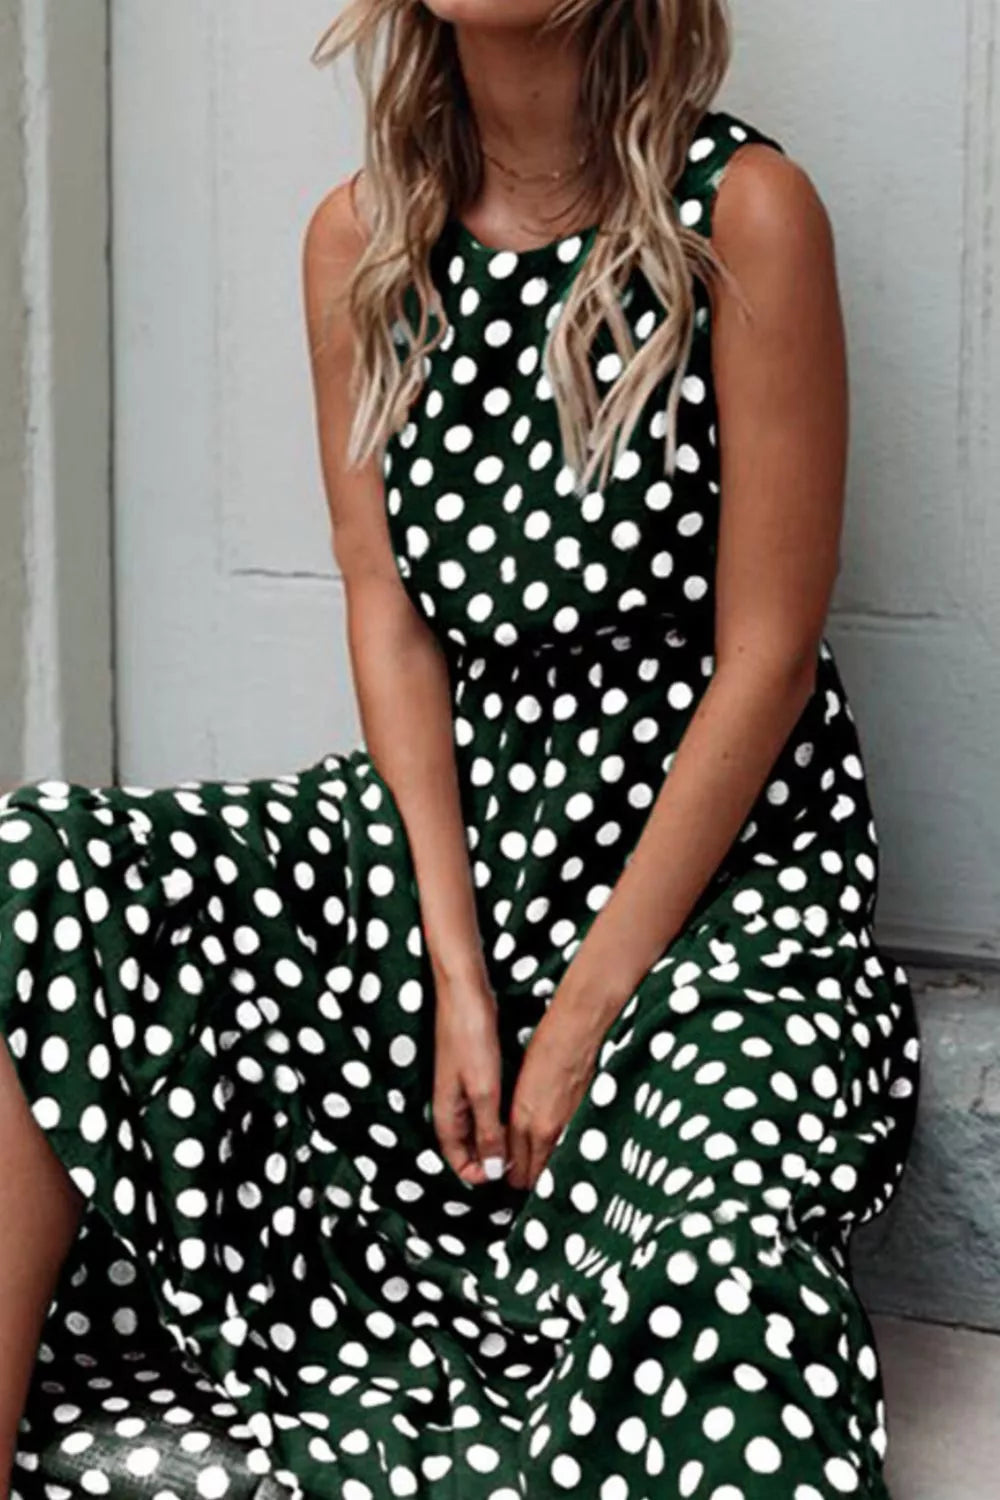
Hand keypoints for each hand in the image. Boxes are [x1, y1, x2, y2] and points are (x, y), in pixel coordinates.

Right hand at [432, 974, 507, 1186]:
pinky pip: (486, 1106)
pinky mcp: (474, 1071)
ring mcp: (461, 1087)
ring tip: (526, 1144)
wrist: (465, 992)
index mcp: (446, 1114)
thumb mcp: (483, 1090)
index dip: (481, 1175)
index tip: (509, 1177)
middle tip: (524, 1164)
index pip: (458, 1161)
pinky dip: (501, 1116)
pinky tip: (519, 1113)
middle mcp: (450, 1105)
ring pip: (479, 1127)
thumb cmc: (470, 1037)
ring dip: (498, 1138)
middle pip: (468, 1147)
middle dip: (491, 1160)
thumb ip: (488, 1131)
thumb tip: (492, 1171)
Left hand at [506, 992, 606, 1190]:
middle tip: (524, 1174)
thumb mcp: (520, 1087)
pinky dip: (565, 1157)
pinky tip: (562, 1150)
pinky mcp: (588, 1121)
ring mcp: (570, 1128)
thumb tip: (512, 1143)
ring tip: (543, 1165)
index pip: (515, 1170)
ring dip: (547, 1172)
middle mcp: (547, 1130)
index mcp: (525, 1121)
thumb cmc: (547, 1049)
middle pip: (534, 1178)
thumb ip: (517, 1121)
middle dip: (528, 1181)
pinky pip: (572, 1152)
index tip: (510, 1174)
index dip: (511, 1176)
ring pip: (554, 1169)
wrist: (577, 1032)